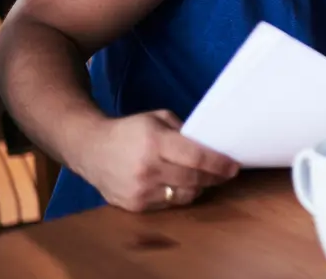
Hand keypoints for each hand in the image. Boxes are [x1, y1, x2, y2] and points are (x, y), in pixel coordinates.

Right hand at [76, 110, 239, 212]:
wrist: (91, 149)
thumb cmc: (130, 130)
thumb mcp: (158, 119)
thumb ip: (184, 131)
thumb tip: (210, 145)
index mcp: (156, 143)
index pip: (196, 158)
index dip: (219, 164)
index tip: (234, 166)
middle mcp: (148, 169)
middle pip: (193, 179)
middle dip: (214, 177)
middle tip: (225, 173)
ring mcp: (140, 191)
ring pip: (183, 196)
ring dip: (198, 188)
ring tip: (203, 178)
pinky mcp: (134, 206)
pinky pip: (167, 204)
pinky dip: (178, 195)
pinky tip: (179, 185)